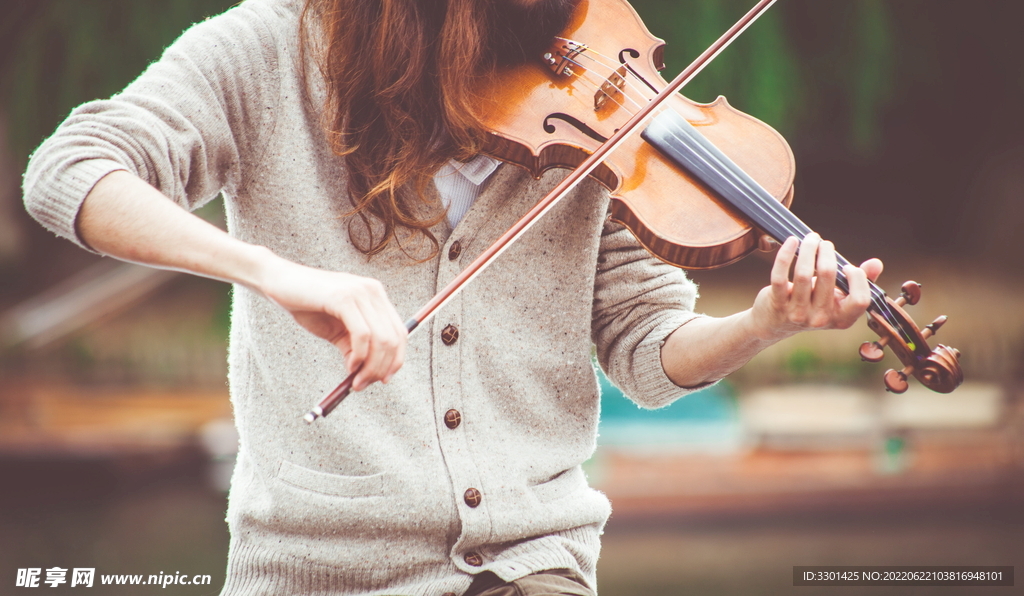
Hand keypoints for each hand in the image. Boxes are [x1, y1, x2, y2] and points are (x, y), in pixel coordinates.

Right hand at [256, 256, 406, 390]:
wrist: (277, 282)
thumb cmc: (307, 305)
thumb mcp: (336, 329)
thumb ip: (354, 347)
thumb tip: (367, 374)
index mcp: (375, 296)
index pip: (400, 332)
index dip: (396, 360)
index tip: (383, 380)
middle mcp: (373, 291)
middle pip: (394, 338)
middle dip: (382, 368)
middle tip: (363, 385)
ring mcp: (360, 292)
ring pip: (381, 339)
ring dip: (371, 367)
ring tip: (355, 380)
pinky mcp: (344, 298)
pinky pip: (363, 335)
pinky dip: (360, 356)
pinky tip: (350, 366)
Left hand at [749, 233, 882, 341]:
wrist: (775, 323)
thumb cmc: (812, 304)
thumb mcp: (838, 297)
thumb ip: (860, 281)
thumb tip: (876, 263)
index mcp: (842, 318)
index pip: (860, 299)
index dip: (857, 279)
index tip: (847, 266)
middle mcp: (820, 318)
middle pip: (829, 277)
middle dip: (827, 252)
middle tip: (823, 243)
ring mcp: (798, 313)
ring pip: (804, 274)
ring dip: (808, 249)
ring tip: (810, 239)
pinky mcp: (777, 304)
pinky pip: (780, 276)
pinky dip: (785, 255)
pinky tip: (791, 241)